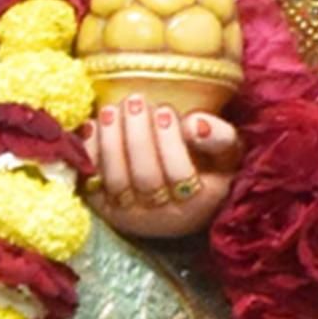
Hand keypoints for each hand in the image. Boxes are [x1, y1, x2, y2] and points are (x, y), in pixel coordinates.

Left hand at [87, 99, 237, 240]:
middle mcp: (161, 217)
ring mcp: (128, 215)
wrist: (178, 202)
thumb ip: (220, 138)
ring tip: (112, 110)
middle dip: (138, 137)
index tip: (165, 110)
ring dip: (111, 142)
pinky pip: (90, 181)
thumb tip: (195, 124)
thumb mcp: (227, 155)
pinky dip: (89, 153)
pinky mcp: (103, 207)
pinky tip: (93, 125)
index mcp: (197, 205)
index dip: (170, 142)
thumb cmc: (207, 170)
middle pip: (145, 178)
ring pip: (115, 180)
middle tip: (135, 101)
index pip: (180, 175)